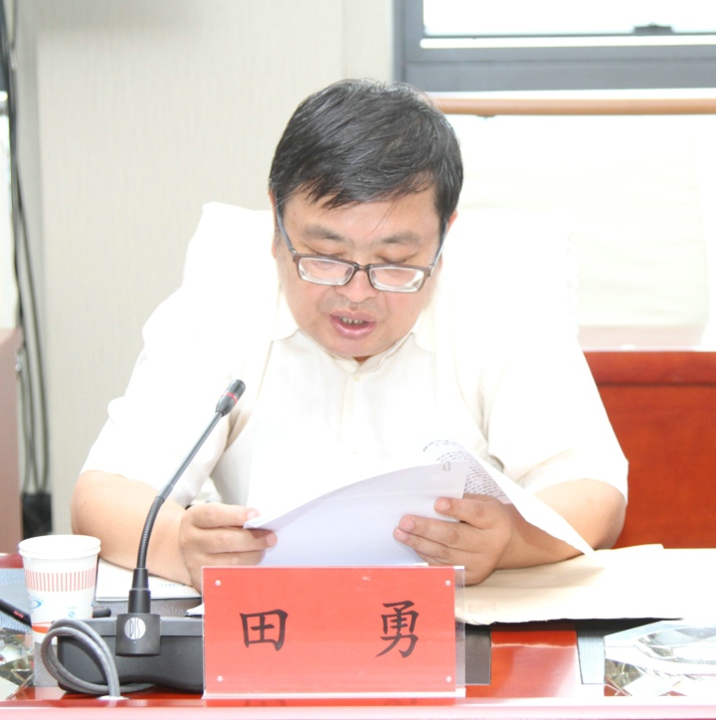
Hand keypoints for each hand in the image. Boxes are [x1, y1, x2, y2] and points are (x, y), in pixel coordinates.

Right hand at [178, 503, 275, 590]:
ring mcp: (194, 563)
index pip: (213, 515)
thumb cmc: (211, 528)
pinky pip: (228, 579)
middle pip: (223, 540)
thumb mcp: (216, 516)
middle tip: (271, 538)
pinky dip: (244, 573)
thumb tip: (260, 525)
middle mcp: (190, 541)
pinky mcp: (201, 581)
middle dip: (252, 539)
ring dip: (251, 557)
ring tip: (263, 551)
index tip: (257, 515)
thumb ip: (234, 518)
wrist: (191, 549)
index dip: (237, 515)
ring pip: (228, 562)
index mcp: (194, 518)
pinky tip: (254, 567)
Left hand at [393, 494, 514, 584]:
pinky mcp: (472, 577)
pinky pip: (445, 568)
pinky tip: (414, 546)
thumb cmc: (488, 517)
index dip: (456, 508)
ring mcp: (481, 564)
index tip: (436, 503)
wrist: (508, 544)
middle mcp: (490, 544)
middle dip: (427, 529)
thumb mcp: (483, 502)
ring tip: (401, 533)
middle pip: (455, 537)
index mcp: (495, 520)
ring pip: (446, 554)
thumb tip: (428, 500)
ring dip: (420, 543)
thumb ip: (461, 500)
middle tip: (405, 522)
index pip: (475, 513)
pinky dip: (427, 557)